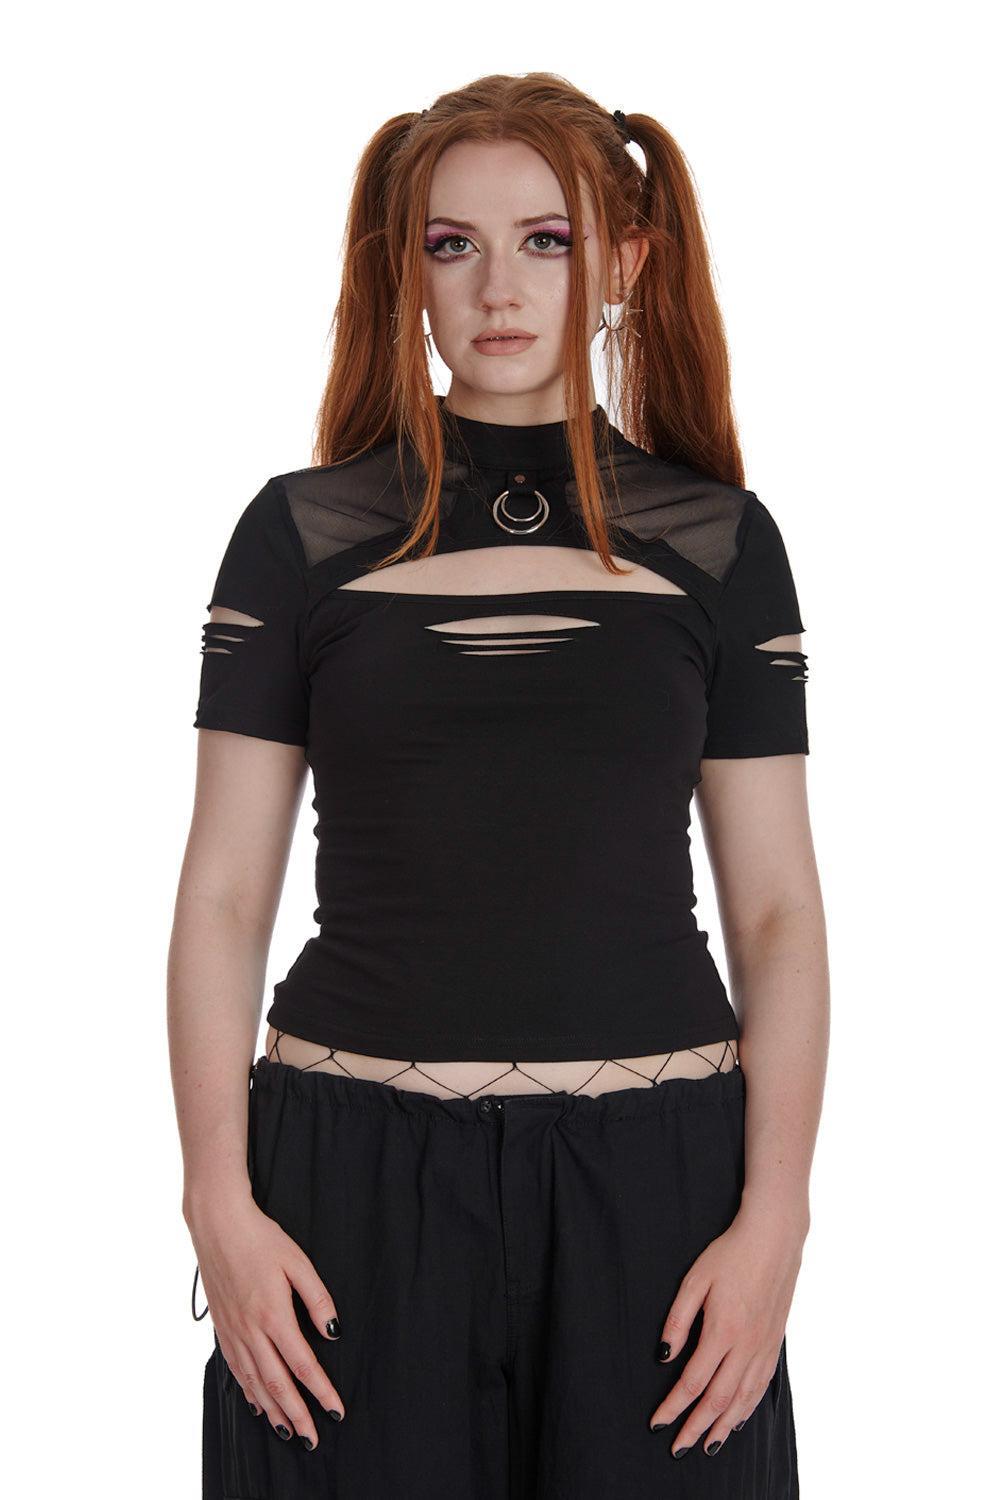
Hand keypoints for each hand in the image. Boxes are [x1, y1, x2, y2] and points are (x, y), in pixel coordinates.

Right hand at [189, 1194, 345, 1448]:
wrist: (218, 1225)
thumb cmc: (261, 1239)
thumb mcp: (298, 1262)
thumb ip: (318, 1298)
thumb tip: (333, 1331)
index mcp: (273, 1314)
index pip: (302, 1364)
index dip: (321, 1391)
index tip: (336, 1411)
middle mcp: (250, 1330)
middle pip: (276, 1384)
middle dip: (297, 1414)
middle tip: (313, 1438)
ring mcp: (233, 1331)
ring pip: (253, 1383)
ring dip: (272, 1411)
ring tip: (288, 1431)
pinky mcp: (221, 1327)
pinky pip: (235, 1369)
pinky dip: (248, 1392)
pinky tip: (257, 1404)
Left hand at [649, 1204, 805, 1456]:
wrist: (773, 1239)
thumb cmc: (729, 1255)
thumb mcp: (694, 1280)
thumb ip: (678, 1320)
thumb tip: (664, 1357)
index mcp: (722, 1330)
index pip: (692, 1382)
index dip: (673, 1407)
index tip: (657, 1423)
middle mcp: (746, 1346)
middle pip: (718, 1399)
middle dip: (696, 1427)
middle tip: (678, 1448)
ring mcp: (764, 1347)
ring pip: (743, 1400)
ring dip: (723, 1426)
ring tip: (707, 1446)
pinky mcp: (775, 1344)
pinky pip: (761, 1387)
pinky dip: (748, 1409)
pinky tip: (737, 1420)